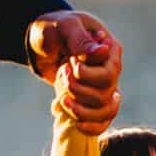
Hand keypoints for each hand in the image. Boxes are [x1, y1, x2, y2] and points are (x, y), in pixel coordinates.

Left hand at [28, 11, 122, 134]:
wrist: (43, 46)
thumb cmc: (53, 31)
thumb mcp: (63, 28)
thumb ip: (80, 40)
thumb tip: (103, 52)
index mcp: (110, 49)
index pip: (109, 73)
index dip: (86, 75)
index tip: (70, 61)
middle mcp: (112, 70)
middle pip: (105, 94)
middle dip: (78, 90)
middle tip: (62, 73)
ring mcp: (105, 88)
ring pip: (106, 111)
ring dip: (81, 110)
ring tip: (63, 99)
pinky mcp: (95, 102)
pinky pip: (103, 122)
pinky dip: (91, 127)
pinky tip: (77, 124)